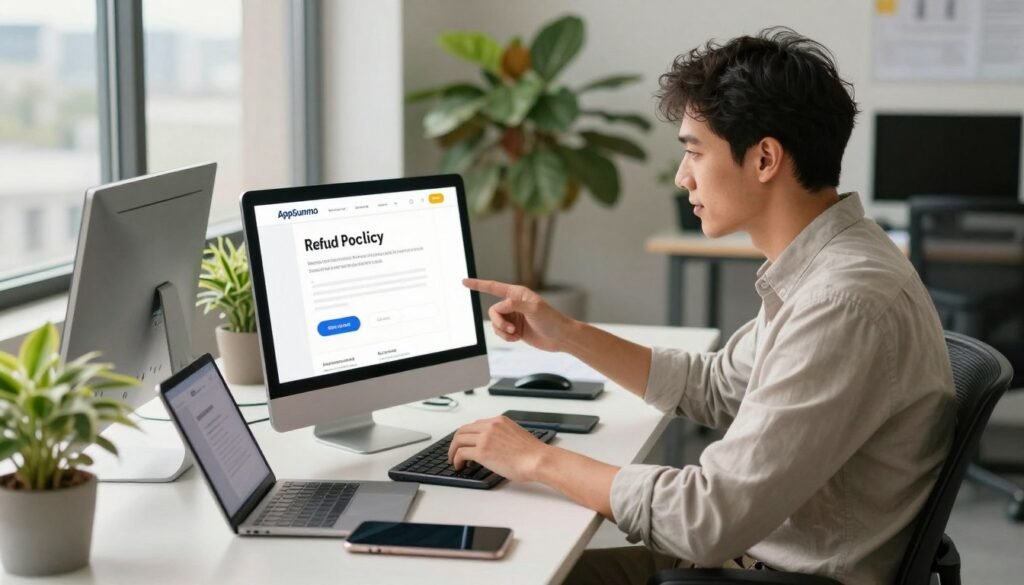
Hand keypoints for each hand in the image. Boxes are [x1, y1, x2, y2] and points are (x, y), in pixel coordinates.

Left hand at [447, 416, 549, 481]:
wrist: (538, 460)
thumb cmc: (532, 453)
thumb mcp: (515, 435)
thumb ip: (502, 435)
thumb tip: (493, 445)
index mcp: (499, 421)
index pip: (475, 424)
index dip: (466, 435)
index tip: (464, 443)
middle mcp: (490, 426)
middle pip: (463, 430)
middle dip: (456, 442)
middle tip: (454, 452)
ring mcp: (485, 438)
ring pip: (458, 440)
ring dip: (453, 451)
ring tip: (454, 461)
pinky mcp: (482, 452)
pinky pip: (461, 453)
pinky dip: (456, 459)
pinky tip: (459, 466)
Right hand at [462, 278, 577, 352]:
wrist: (560, 337)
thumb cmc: (551, 320)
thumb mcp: (534, 309)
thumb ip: (514, 304)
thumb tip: (500, 306)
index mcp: (517, 294)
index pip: (493, 287)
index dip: (478, 285)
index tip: (464, 282)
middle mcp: (514, 303)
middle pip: (493, 311)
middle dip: (500, 322)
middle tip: (511, 329)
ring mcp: (513, 317)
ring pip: (495, 323)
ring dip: (503, 331)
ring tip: (516, 335)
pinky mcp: (514, 329)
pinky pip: (500, 332)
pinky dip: (506, 337)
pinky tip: (517, 338)